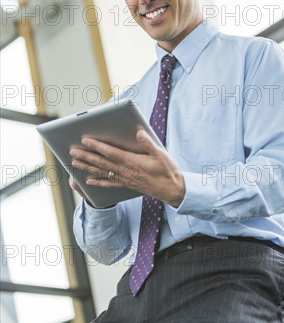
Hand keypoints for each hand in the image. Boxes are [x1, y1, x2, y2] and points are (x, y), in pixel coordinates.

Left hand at [69, 130, 185, 206]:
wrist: (172, 190)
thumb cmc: (167, 171)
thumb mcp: (161, 154)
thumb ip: (148, 143)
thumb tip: (138, 132)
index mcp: (133, 162)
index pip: (111, 152)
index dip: (97, 146)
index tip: (86, 140)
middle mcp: (126, 171)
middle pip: (102, 162)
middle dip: (86, 156)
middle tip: (73, 151)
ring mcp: (125, 179)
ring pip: (102, 172)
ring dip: (87, 167)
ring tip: (74, 163)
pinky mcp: (126, 185)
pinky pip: (109, 183)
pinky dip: (97, 182)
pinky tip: (88, 181)